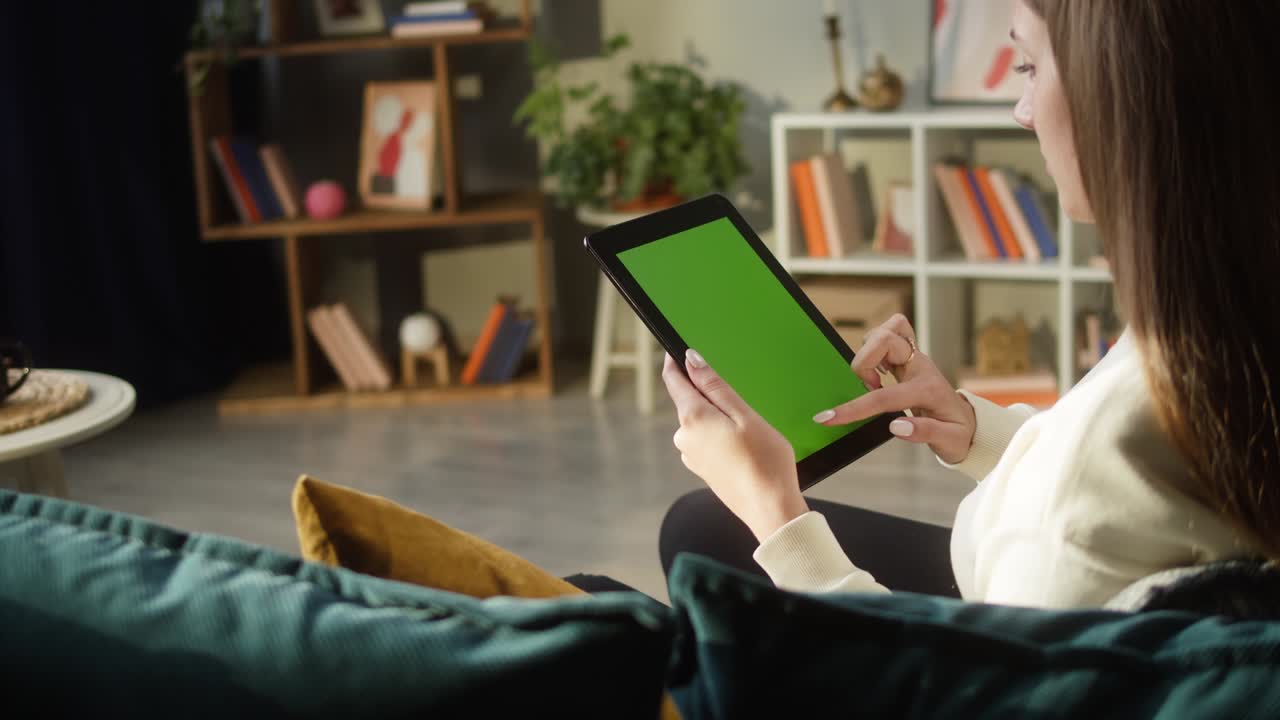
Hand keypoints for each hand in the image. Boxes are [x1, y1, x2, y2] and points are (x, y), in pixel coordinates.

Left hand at [661, 350, 809, 541]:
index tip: (680, 350)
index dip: (676, 362)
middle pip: (690, 402)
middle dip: (710, 395)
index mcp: (692, 418)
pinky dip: (722, 437)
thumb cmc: (764, 460)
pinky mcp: (702, 469)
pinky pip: (707, 441)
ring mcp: (691, 455)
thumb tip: (690, 360)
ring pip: (701, 422)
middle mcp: (684, 437)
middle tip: (741, 403)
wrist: (770, 509)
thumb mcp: (744, 414)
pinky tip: (744, 447)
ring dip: (719, 418)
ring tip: (749, 431)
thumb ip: (714, 386)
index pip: (674, 380)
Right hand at [814, 314, 976, 463]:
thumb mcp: (949, 441)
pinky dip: (876, 345)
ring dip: (869, 351)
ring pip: (885, 330)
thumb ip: (923, 433)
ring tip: (874, 379)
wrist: (968, 422)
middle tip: (870, 387)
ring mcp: (915, 358)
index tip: (829, 417)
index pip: (883, 397)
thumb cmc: (957, 433)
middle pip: (885, 340)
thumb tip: (895, 426)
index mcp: (928, 390)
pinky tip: (878, 368)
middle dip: (864, 362)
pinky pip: (890, 332)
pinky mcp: (909, 356)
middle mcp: (921, 367)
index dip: (854, 408)